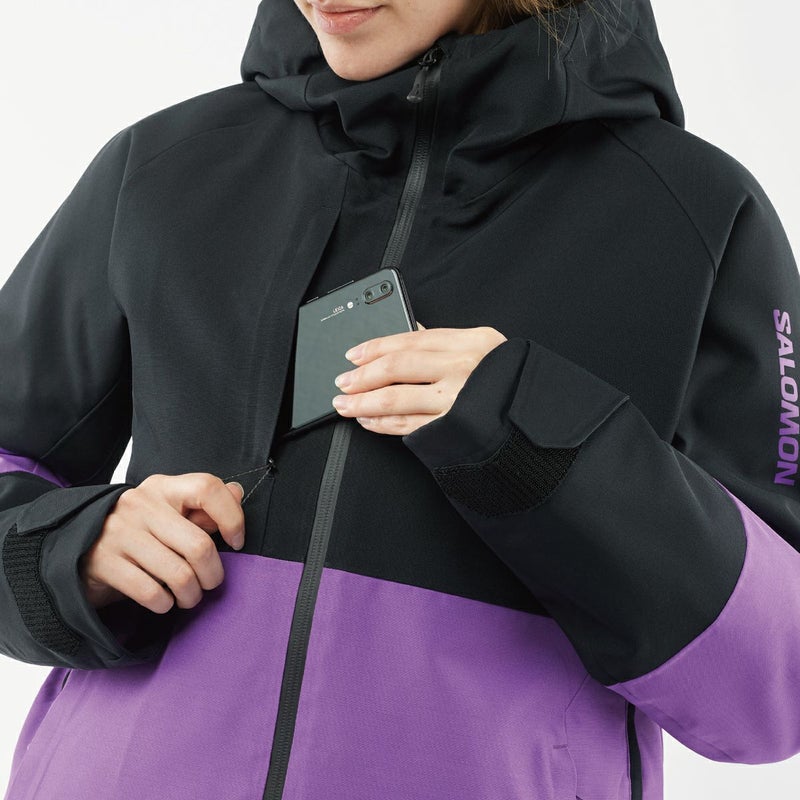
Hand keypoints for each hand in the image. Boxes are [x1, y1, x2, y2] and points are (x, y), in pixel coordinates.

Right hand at [78, 474, 244, 612]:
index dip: (232, 517)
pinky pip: (151, 593)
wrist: (77, 546)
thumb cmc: (140, 531)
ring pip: (179, 574)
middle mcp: (141, 505)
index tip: (236, 542)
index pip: (208, 488)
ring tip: (189, 596)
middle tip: (210, 582)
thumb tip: (238, 492)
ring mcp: (120, 533)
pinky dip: (165, 604)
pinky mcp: (104, 562)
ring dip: (191, 595)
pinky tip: (164, 601)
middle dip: (213, 574)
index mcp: (164, 487)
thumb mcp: (170, 512)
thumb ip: (204, 507)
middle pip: (199, 545)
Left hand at [332, 322, 507, 434]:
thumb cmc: (511, 385)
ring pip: (398, 399)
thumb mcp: (487, 351)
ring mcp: (458, 401)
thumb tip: (412, 328)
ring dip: (365, 403)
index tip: (354, 353)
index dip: (377, 346)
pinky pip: (409, 426)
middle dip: (364, 375)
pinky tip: (370, 421)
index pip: (413, 339)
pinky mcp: (453, 430)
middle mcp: (464, 368)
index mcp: (472, 342)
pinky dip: (384, 424)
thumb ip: (448, 342)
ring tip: (346, 405)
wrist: (536, 425)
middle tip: (342, 382)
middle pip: (399, 367)